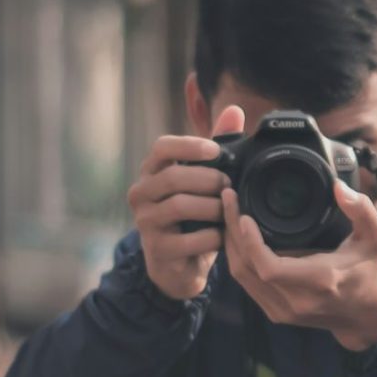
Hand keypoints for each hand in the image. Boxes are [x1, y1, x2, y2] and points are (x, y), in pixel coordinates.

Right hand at [127, 106, 245, 299]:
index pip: (162, 147)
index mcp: (152, 171)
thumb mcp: (204, 182)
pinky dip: (212, 237)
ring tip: (227, 211)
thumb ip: (218, 148)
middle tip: (230, 186)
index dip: (189, 146)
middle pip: (175, 177)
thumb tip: (234, 111)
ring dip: (213, 208)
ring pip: (181, 206)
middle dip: (209, 180)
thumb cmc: (193, 216)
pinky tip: (221, 236)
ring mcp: (145, 222)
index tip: (215, 150)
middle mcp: (142, 193)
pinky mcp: (157, 249)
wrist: (178, 264)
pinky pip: (190, 239)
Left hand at [221, 180, 376, 351]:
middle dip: (232, 233)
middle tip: (228, 200)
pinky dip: (238, 259)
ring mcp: (283, 311)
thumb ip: (363, 210)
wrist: (365, 315)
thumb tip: (338, 187)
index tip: (243, 214)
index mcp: (319, 280)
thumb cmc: (369, 270)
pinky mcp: (276, 314)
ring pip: (241, 277)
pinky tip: (237, 237)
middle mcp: (297, 301)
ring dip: (231, 245)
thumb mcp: (376, 237)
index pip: (269, 267)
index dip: (250, 242)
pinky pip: (246, 284)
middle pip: (246, 268)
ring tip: (229, 213)